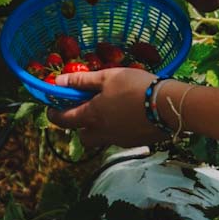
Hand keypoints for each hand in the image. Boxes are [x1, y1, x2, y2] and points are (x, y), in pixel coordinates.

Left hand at [46, 67, 162, 148]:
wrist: (167, 105)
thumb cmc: (134, 86)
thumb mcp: (107, 77)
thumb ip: (82, 80)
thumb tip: (58, 82)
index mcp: (92, 116)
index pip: (64, 120)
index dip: (54, 115)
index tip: (51, 109)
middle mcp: (102, 132)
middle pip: (83, 137)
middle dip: (80, 127)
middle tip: (86, 111)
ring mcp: (119, 140)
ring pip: (101, 139)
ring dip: (99, 129)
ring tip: (110, 112)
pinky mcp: (134, 142)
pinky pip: (119, 138)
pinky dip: (117, 129)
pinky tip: (128, 115)